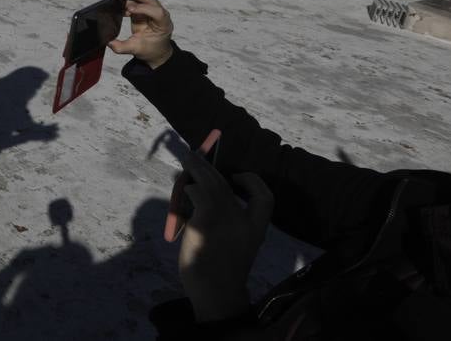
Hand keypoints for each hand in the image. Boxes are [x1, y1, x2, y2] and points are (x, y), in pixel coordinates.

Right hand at [109, 0, 173, 68]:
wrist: (155, 50)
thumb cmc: (151, 50)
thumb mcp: (137, 50)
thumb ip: (123, 47)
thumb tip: (110, 43)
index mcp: (163, 24)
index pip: (157, 12)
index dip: (144, 8)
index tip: (130, 9)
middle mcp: (160, 15)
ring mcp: (153, 10)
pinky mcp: (144, 10)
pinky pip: (137, 1)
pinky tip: (119, 4)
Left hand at [177, 153, 273, 322]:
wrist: (217, 294)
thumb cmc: (221, 271)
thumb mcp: (234, 245)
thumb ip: (227, 222)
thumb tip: (204, 191)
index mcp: (256, 229)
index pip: (266, 198)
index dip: (253, 182)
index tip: (238, 176)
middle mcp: (243, 221)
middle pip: (227, 184)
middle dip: (210, 167)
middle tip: (196, 156)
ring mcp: (224, 219)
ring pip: (210, 183)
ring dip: (197, 168)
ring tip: (188, 160)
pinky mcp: (204, 222)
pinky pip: (195, 194)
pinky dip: (188, 187)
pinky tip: (184, 188)